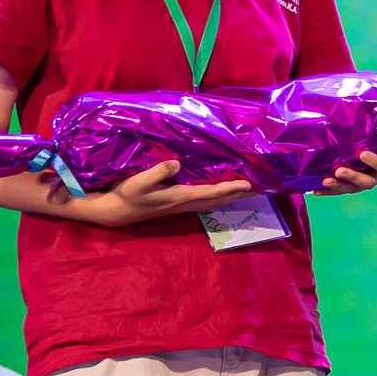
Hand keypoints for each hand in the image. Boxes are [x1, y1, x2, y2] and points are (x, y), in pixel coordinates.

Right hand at [82, 159, 261, 227]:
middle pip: (219, 199)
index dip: (232, 188)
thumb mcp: (138, 183)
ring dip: (232, 195)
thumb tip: (178, 164)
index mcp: (179, 198)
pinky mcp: (177, 202)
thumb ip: (157, 173)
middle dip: (240, 194)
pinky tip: (224, 188)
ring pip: (214, 200)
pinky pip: (205, 199)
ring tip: (249, 187)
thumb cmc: (126, 195)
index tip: (251, 184)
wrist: (114, 211)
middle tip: (262, 187)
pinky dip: (219, 194)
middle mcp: (185, 203)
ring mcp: (181, 204)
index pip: (212, 193)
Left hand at [314, 131, 376, 195]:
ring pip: (352, 188)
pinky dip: (328, 191)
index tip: (362, 153)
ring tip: (325, 182)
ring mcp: (363, 183)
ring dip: (338, 186)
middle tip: (339, 171)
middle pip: (366, 181)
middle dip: (352, 177)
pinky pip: (340, 190)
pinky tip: (316, 191)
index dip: (374, 161)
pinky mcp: (351, 186)